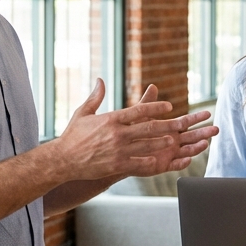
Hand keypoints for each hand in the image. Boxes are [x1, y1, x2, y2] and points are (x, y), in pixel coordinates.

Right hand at [54, 80, 217, 179]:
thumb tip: (100, 80)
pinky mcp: (117, 165)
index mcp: (112, 119)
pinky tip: (161, 162)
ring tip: (174, 141)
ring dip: (162, 143)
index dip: (156, 107)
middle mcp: (118, 133)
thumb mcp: (83, 113)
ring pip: (147, 146)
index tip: (168, 106)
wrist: (63, 159)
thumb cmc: (73, 135)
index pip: (139, 110)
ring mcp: (119, 150)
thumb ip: (95, 97)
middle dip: (168, 125)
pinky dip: (151, 162)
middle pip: (149, 127)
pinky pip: (139, 164)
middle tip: (182, 123)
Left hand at [122, 84, 219, 176]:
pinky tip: (188, 159)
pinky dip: (182, 163)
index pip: (187, 122)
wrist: (119, 150)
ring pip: (187, 151)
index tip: (209, 113)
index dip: (198, 118)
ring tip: (205, 143)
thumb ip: (148, 103)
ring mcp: (170, 154)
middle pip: (192, 137)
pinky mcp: (163, 165)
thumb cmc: (129, 132)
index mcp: (170, 128)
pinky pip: (175, 165)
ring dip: (197, 148)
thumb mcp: (139, 115)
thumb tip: (153, 86)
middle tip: (216, 129)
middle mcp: (173, 141)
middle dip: (204, 133)